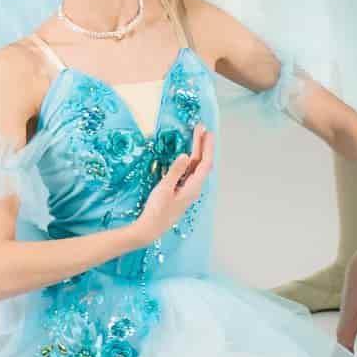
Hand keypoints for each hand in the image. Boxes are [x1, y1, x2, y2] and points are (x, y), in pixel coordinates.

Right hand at [131, 125, 211, 242]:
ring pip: (195, 168)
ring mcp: (188, 190)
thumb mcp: (164, 189)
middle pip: (201, 163)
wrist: (150, 229)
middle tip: (201, 128)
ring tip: (197, 137)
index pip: (204, 163)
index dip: (207, 146)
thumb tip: (186, 155)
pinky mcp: (181, 192)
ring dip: (196, 152)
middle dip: (202, 145)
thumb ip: (175, 171)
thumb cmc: (157, 210)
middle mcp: (194, 188)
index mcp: (193, 187)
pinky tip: (188, 156)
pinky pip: (189, 173)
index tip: (207, 132)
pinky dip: (190, 161)